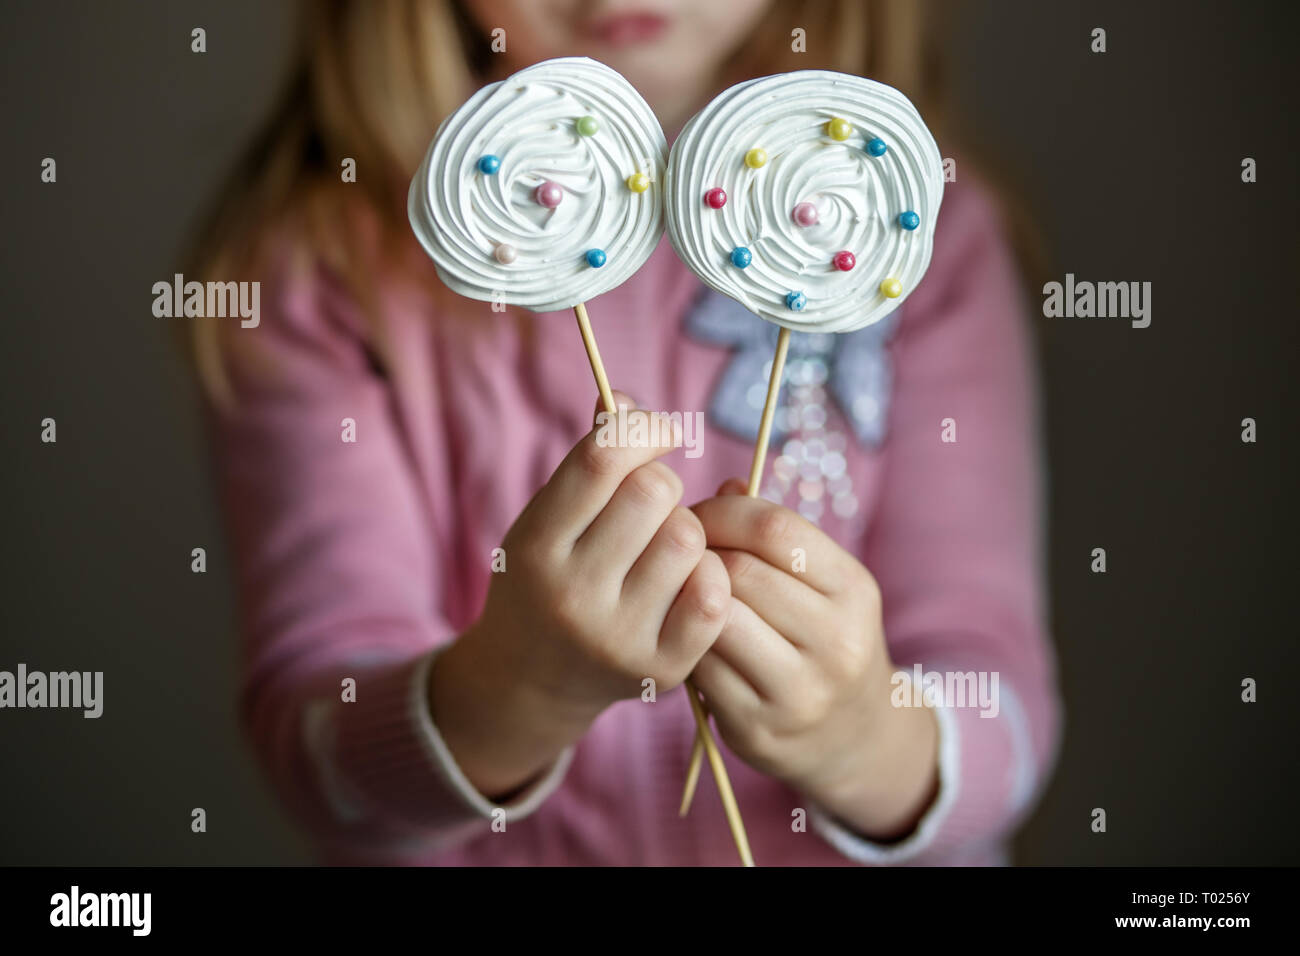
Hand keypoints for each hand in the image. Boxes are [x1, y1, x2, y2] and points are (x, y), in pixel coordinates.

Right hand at [429, 393, 729, 799]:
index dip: (641, 428)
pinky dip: (709, 576)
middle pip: (653, 492)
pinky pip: (712, 594)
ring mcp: (616, 637)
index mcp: (535, 546)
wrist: (529, 682)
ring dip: (685, 531)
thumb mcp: (545, 519)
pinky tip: (687, 580)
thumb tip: (628, 401)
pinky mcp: (659, 668)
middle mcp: (571, 594)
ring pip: (687, 539)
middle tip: (651, 506)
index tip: (656, 433)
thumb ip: (588, 460)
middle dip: (661, 484)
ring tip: (663, 548)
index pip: (601, 458)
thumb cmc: (547, 578)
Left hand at [690, 480, 939, 841]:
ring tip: (677, 588)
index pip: (775, 529)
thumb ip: (778, 536)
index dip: (723, 513)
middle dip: (698, 553)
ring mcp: (798, 692)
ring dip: (686, 597)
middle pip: (741, 574)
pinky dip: (684, 642)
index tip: (696, 515)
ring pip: (717, 621)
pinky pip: (701, 669)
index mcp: (854, 590)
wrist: (856, 736)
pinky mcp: (758, 729)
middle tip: (674, 551)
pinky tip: (681, 633)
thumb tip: (725, 488)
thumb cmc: (825, 638)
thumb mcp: (825, 584)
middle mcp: (836, 642)